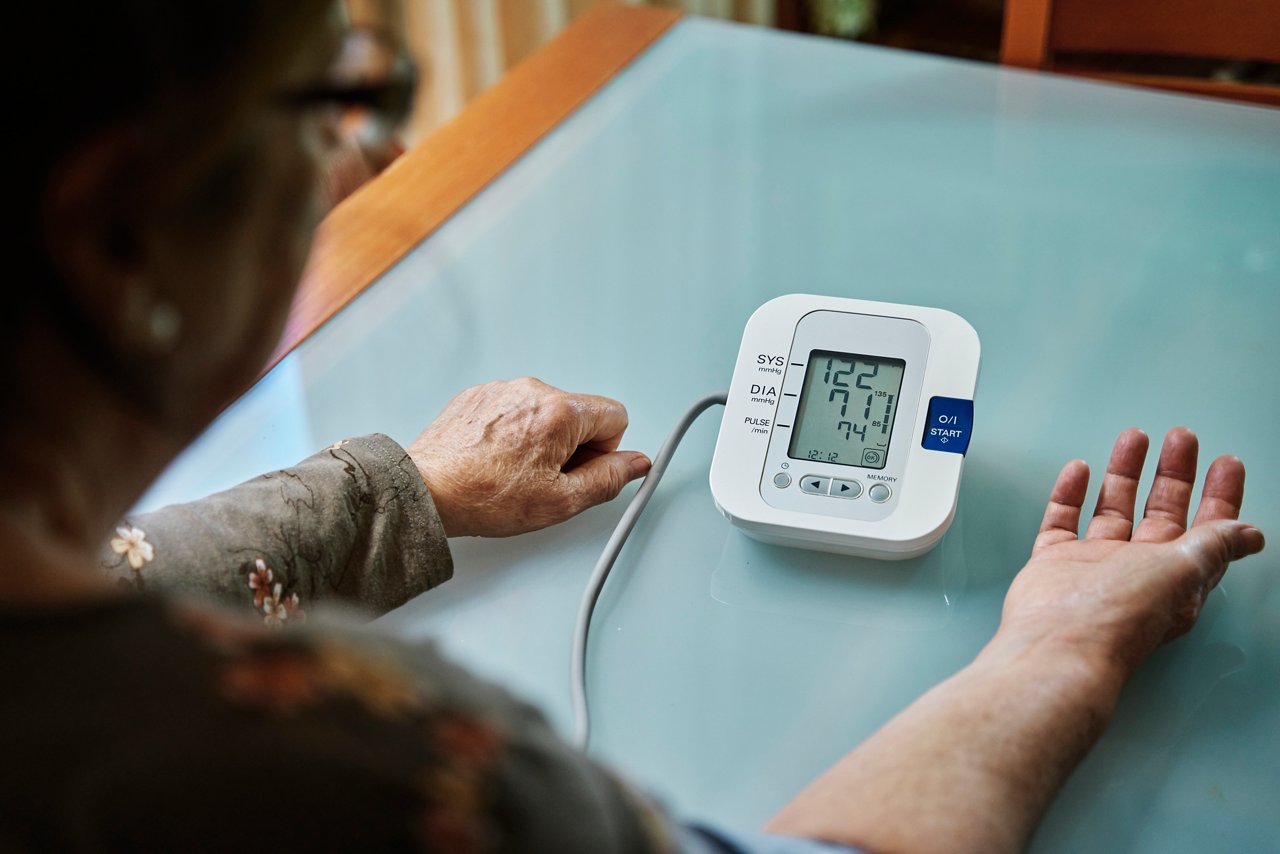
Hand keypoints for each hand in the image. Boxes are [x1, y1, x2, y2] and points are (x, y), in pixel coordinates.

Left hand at [407, 378, 650, 537]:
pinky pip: (514, 409)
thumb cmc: (485, 498)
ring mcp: (502, 389)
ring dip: (540, 439)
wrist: (427, 492)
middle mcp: (533, 389)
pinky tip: (493, 459)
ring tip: (512, 471)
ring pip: (546, 412)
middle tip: (543, 478)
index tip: (578, 471)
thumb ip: (609, 478)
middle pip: (579, 413)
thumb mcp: (561, 501)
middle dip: (571, 446)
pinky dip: (511, 432)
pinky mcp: (478, 395)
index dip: (604, 451)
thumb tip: (636, 463)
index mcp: (561, 411)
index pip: (616, 415)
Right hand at [999, 427, 1264, 680]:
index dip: (1220, 496)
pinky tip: (1080, 470)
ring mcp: (1093, 566)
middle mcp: (1137, 572)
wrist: (1058, 641)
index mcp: (1176, 578)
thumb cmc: (1121, 615)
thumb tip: (1250, 535)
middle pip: (1162, 513)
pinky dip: (1070, 494)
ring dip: (1126, 473)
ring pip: (1113, 510)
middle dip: (1175, 474)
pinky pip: (1063, 520)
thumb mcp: (1183, 570)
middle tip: (1182, 439)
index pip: (1208, 530)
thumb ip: (1214, 544)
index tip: (1226, 464)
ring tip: (1134, 438)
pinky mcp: (1054, 563)